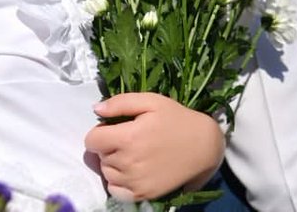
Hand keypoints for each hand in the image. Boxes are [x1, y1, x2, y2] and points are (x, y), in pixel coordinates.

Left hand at [86, 93, 224, 200]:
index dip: (101, 132)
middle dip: (111, 147)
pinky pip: (114, 189)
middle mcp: (127, 162)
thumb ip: (121, 102)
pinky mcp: (140, 195)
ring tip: (137, 154)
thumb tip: (96, 108)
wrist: (205, 147)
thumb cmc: (178, 120)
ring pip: (106, 172)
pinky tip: (136, 170)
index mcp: (128, 137)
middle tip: (133, 141)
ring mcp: (133, 181)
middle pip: (100, 156)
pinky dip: (119, 181)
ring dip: (115, 164)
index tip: (117, 130)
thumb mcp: (154, 101)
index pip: (91, 140)